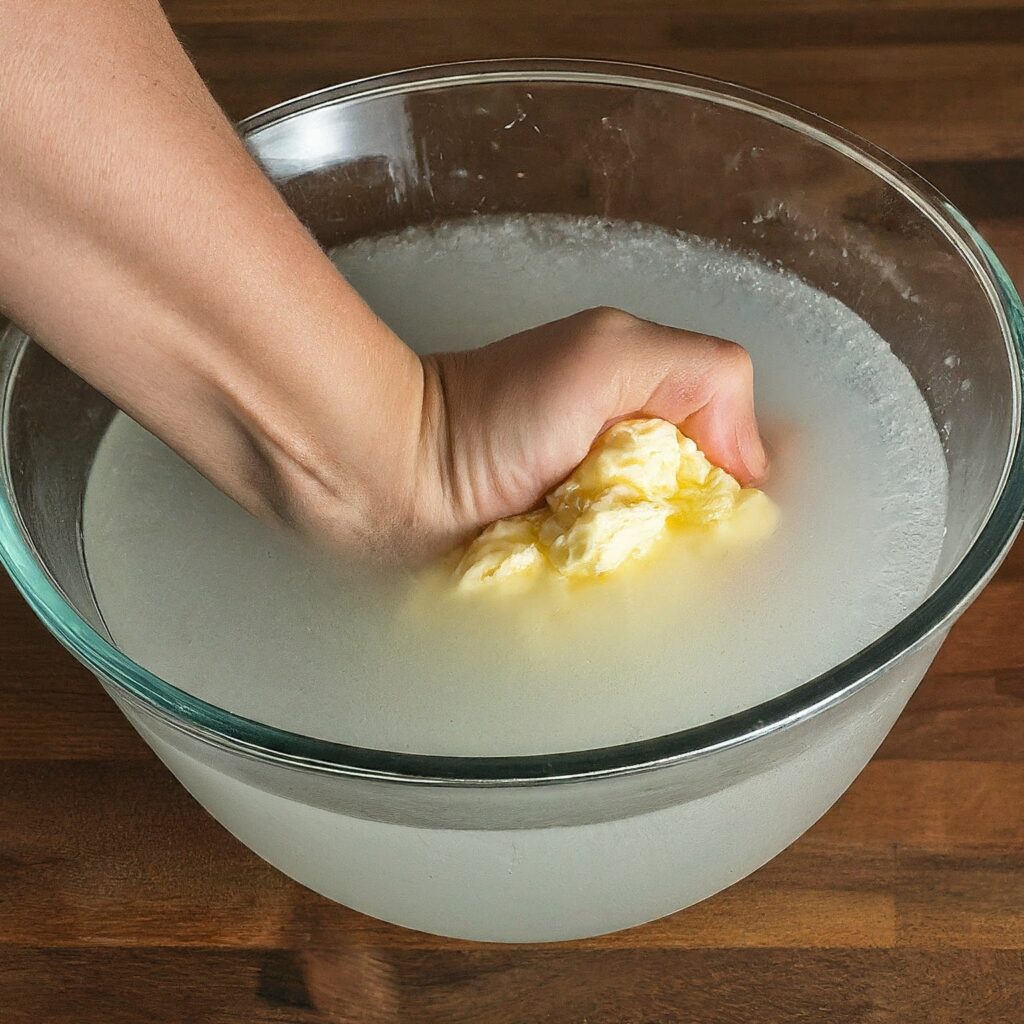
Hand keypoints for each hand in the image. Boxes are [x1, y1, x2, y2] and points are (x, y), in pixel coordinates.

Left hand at [328, 307, 768, 561]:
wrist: (392, 479)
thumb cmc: (491, 414)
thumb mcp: (607, 354)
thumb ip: (697, 375)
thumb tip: (749, 465)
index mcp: (652, 410)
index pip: (738, 456)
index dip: (746, 490)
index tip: (732, 524)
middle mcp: (631, 468)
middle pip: (708, 522)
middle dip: (708, 546)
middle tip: (677, 560)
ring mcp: (596, 526)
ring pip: (668, 566)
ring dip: (667, 580)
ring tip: (649, 590)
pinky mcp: (563, 573)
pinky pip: (617, 596)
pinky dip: (623, 602)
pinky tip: (618, 610)